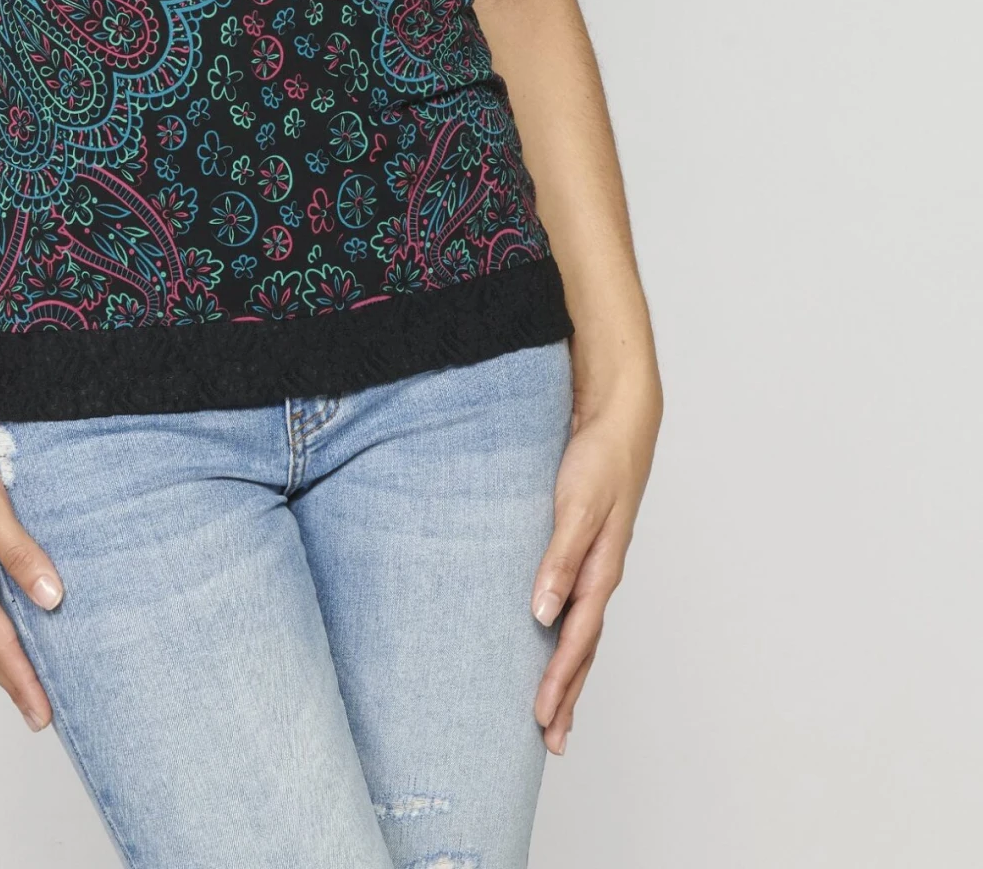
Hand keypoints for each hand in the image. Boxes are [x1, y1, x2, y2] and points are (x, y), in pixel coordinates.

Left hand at [530, 373, 660, 753]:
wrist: (619, 418)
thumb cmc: (599, 458)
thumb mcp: (576, 505)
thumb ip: (559, 558)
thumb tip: (542, 614)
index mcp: (601, 570)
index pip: (576, 639)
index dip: (559, 680)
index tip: (541, 716)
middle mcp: (601, 575)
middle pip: (584, 649)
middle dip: (568, 695)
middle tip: (551, 742)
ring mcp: (596, 565)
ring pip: (583, 633)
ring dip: (569, 674)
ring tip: (554, 714)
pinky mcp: (586, 550)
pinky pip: (578, 607)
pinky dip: (568, 637)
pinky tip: (554, 645)